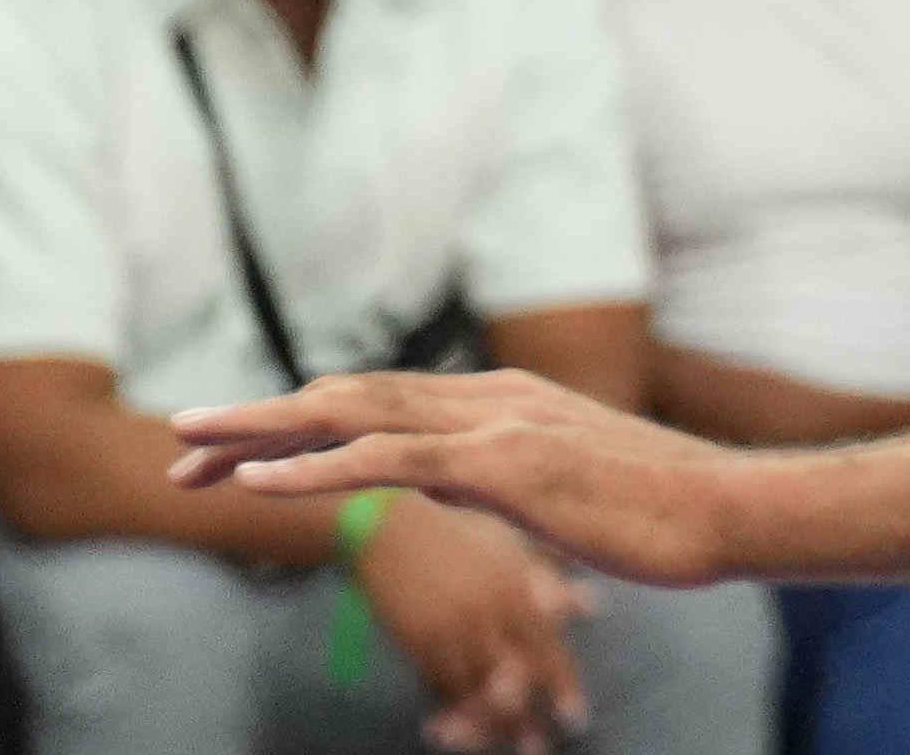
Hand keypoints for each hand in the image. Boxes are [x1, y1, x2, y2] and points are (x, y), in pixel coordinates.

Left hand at [180, 371, 763, 589]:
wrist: (728, 511)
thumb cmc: (658, 513)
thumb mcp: (556, 493)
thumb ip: (495, 479)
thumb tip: (448, 489)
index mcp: (498, 400)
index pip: (375, 402)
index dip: (297, 423)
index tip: (232, 451)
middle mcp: (486, 397)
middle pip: (346, 396)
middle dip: (256, 421)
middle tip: (180, 442)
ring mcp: (494, 423)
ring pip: (351, 415)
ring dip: (261, 433)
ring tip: (190, 449)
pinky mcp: (503, 464)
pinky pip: (388, 462)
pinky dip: (314, 469)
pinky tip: (260, 483)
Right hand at [352, 463, 598, 744]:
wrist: (388, 527)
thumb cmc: (457, 531)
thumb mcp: (509, 544)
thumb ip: (551, 576)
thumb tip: (594, 605)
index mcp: (515, 588)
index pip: (547, 648)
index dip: (562, 686)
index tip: (576, 718)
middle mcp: (486, 613)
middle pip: (514, 677)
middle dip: (528, 719)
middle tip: (539, 749)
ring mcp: (449, 629)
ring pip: (475, 690)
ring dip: (490, 726)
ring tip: (505, 748)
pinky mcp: (415, 641)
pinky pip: (438, 685)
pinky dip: (450, 710)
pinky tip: (455, 732)